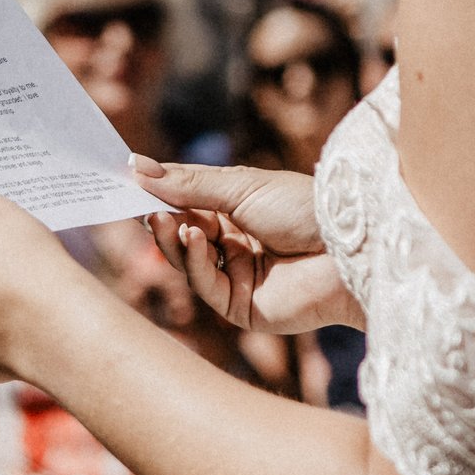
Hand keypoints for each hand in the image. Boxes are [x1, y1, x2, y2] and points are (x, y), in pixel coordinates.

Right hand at [134, 158, 356, 335]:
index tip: (125, 183)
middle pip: (183, 235)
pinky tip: (193, 238)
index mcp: (239, 212)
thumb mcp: (240, 186)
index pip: (188, 204)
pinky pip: (205, 285)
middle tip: (135, 204)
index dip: (159, 196)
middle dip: (160, 219)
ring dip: (172, 239)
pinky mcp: (241, 307)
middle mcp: (236, 245)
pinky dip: (193, 261)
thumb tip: (136, 167)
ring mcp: (237, 278)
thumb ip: (187, 183)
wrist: (349, 249)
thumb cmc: (305, 208)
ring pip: (187, 262)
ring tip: (162, 219)